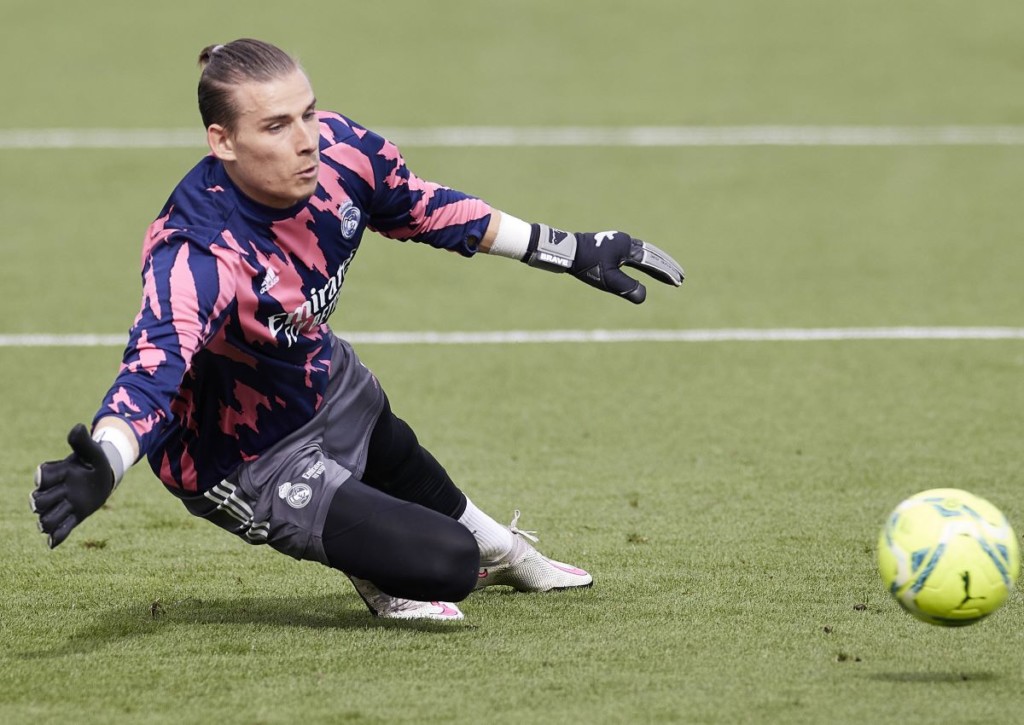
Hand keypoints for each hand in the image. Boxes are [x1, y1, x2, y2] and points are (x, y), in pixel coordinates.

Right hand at [31, 424, 114, 547]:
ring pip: (45, 520)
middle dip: (45, 501)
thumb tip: (79, 427)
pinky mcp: (72, 518)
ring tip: (60, 517)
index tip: (58, 474)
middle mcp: (53, 492)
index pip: (42, 477)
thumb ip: (83, 442)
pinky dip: (55, 537)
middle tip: (63, 496)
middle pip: (38, 502)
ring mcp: (61, 506)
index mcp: (56, 474)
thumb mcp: (92, 452)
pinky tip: (52, 543)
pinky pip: (60, 532)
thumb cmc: (93, 463)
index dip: (44, 477)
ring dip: (50, 521)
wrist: (102, 477)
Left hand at [572, 231, 683, 303]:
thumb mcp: (608, 280)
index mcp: (629, 248)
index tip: (679, 282)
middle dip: (667, 266)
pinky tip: (644, 265)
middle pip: (653, 255)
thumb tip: (644, 296)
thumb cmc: (587, 265)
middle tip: (681, 276)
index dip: (667, 274)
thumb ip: (627, 288)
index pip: (653, 263)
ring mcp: (619, 241)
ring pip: (645, 252)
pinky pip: (635, 251)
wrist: (567, 250)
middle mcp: (626, 241)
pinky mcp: (612, 244)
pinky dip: (645, 259)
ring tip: (666, 272)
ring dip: (657, 262)